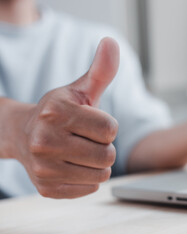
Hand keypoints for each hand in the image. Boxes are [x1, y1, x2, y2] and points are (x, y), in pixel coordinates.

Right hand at [11, 38, 119, 198]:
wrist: (23, 135)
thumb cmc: (60, 111)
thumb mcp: (80, 89)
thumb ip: (100, 70)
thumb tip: (112, 42)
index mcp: (57, 112)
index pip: (110, 129)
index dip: (107, 126)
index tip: (92, 122)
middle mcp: (45, 140)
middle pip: (108, 155)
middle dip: (104, 146)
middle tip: (86, 139)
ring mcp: (44, 168)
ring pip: (102, 173)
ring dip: (98, 163)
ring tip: (80, 151)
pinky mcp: (47, 188)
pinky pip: (90, 188)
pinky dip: (88, 177)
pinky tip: (73, 165)